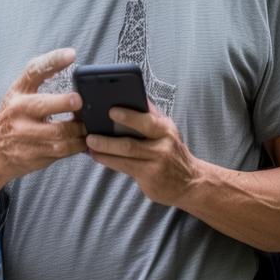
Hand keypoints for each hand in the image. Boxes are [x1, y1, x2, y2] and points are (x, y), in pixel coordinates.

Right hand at [0, 48, 86, 181]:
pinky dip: (78, 145)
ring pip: (59, 132)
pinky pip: (63, 150)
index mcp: (18, 92)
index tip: (70, 54)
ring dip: (79, 128)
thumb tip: (68, 59)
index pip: (34, 71)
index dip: (53, 60)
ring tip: (88, 123)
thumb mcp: (16, 96)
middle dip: (64, 102)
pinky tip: (83, 140)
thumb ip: (38, 79)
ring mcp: (26, 135)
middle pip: (44, 105)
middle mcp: (20, 111)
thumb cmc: (9, 121)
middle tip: (79, 100)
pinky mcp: (35, 154)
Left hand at [85, 104, 199, 207]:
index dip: (129, 114)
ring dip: (105, 146)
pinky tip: (97, 155)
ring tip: (90, 142)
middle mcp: (163, 143)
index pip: (147, 117)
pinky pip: (124, 166)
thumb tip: (129, 97)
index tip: (110, 109)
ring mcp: (157, 161)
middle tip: (93, 129)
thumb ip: (149, 117)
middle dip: (111, 134)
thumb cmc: (171, 152)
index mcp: (165, 128)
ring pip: (127, 151)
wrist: (190, 182)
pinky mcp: (149, 177)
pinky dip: (108, 160)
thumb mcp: (166, 132)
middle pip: (136, 135)